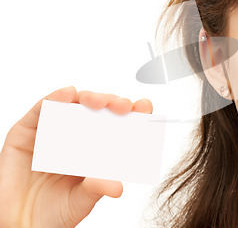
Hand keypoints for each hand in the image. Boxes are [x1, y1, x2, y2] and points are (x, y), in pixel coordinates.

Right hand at [0, 86, 152, 227]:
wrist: (20, 225)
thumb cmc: (54, 212)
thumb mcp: (81, 200)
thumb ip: (97, 188)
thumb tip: (117, 186)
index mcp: (96, 150)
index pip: (118, 125)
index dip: (132, 113)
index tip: (144, 107)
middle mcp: (76, 137)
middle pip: (98, 111)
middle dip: (112, 103)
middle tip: (123, 106)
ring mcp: (52, 132)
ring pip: (73, 105)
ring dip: (88, 98)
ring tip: (99, 102)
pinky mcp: (26, 131)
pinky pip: (42, 109)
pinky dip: (55, 98)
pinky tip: (67, 95)